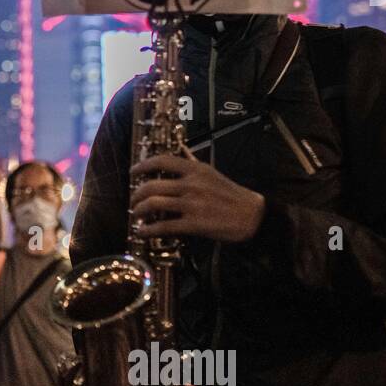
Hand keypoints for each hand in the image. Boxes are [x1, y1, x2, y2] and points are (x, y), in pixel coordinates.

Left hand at [130, 153, 265, 242]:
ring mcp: (192, 204)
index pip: (162, 161)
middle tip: (133, 201)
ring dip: (139, 211)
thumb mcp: (212, 173)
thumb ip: (193, 165)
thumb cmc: (231, 194)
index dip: (143, 165)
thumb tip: (180, 153)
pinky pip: (163, 226)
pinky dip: (148, 230)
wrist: (252, 216)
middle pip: (152, 186)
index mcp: (195, 170)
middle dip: (136, 195)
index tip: (133, 171)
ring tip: (136, 215)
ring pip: (154, 204)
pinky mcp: (194, 224)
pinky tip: (142, 232)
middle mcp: (191, 184)